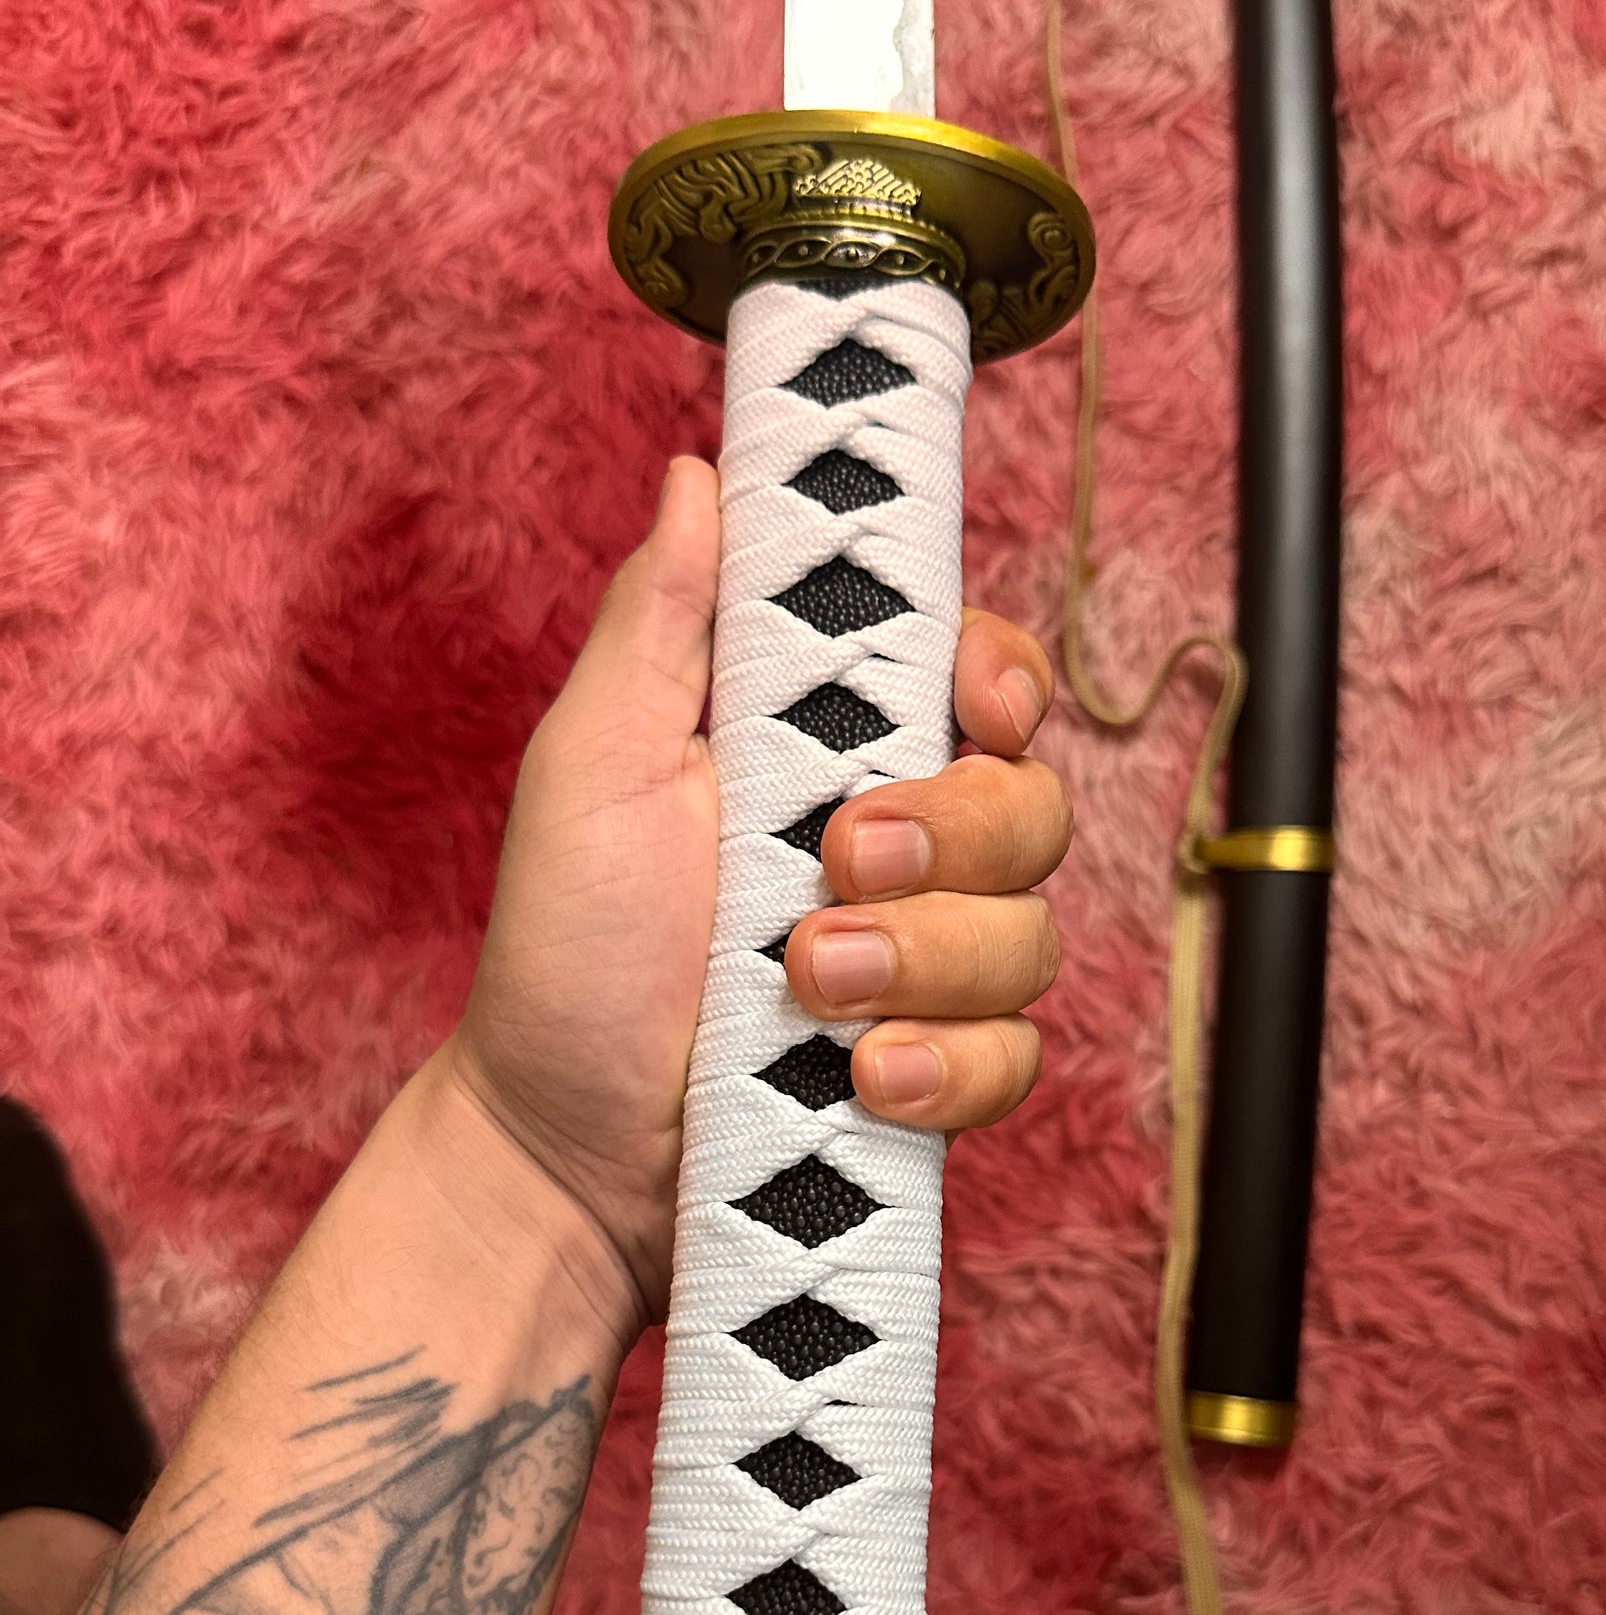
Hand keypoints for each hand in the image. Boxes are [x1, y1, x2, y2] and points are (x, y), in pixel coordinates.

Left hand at [447, 456, 1071, 1333]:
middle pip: (1035, 807)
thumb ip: (665, 625)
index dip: (1004, 679)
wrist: (561, 1142)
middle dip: (951, 835)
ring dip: (926, 960)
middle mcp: (906, 850)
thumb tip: (700, 472)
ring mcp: (930, 967)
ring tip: (805, 990)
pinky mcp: (938, 1073)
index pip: (982, 682)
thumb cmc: (568, 949)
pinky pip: (1016, 1059)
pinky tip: (858, 1078)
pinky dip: (946, 1068)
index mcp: (835, 753)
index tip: (972, 700)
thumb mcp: (594, 765)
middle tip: (834, 865)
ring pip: (1033, 937)